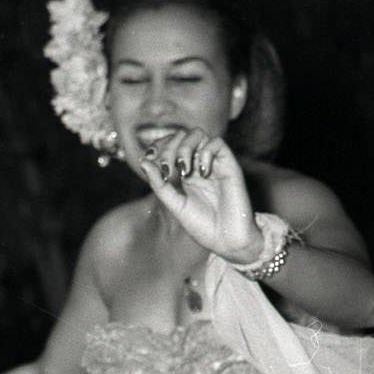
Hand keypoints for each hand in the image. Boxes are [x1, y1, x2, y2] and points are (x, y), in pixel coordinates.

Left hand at [138, 130, 261, 263]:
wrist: (227, 240)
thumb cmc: (203, 225)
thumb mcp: (175, 206)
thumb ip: (159, 185)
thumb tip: (144, 162)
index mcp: (182, 172)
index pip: (168, 145)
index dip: (157, 147)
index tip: (148, 159)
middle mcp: (197, 164)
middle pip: (180, 136)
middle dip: (169, 148)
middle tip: (168, 170)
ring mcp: (213, 163)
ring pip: (197, 134)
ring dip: (185, 148)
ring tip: (185, 171)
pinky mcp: (229, 164)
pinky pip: (217, 143)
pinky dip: (206, 153)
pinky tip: (204, 173)